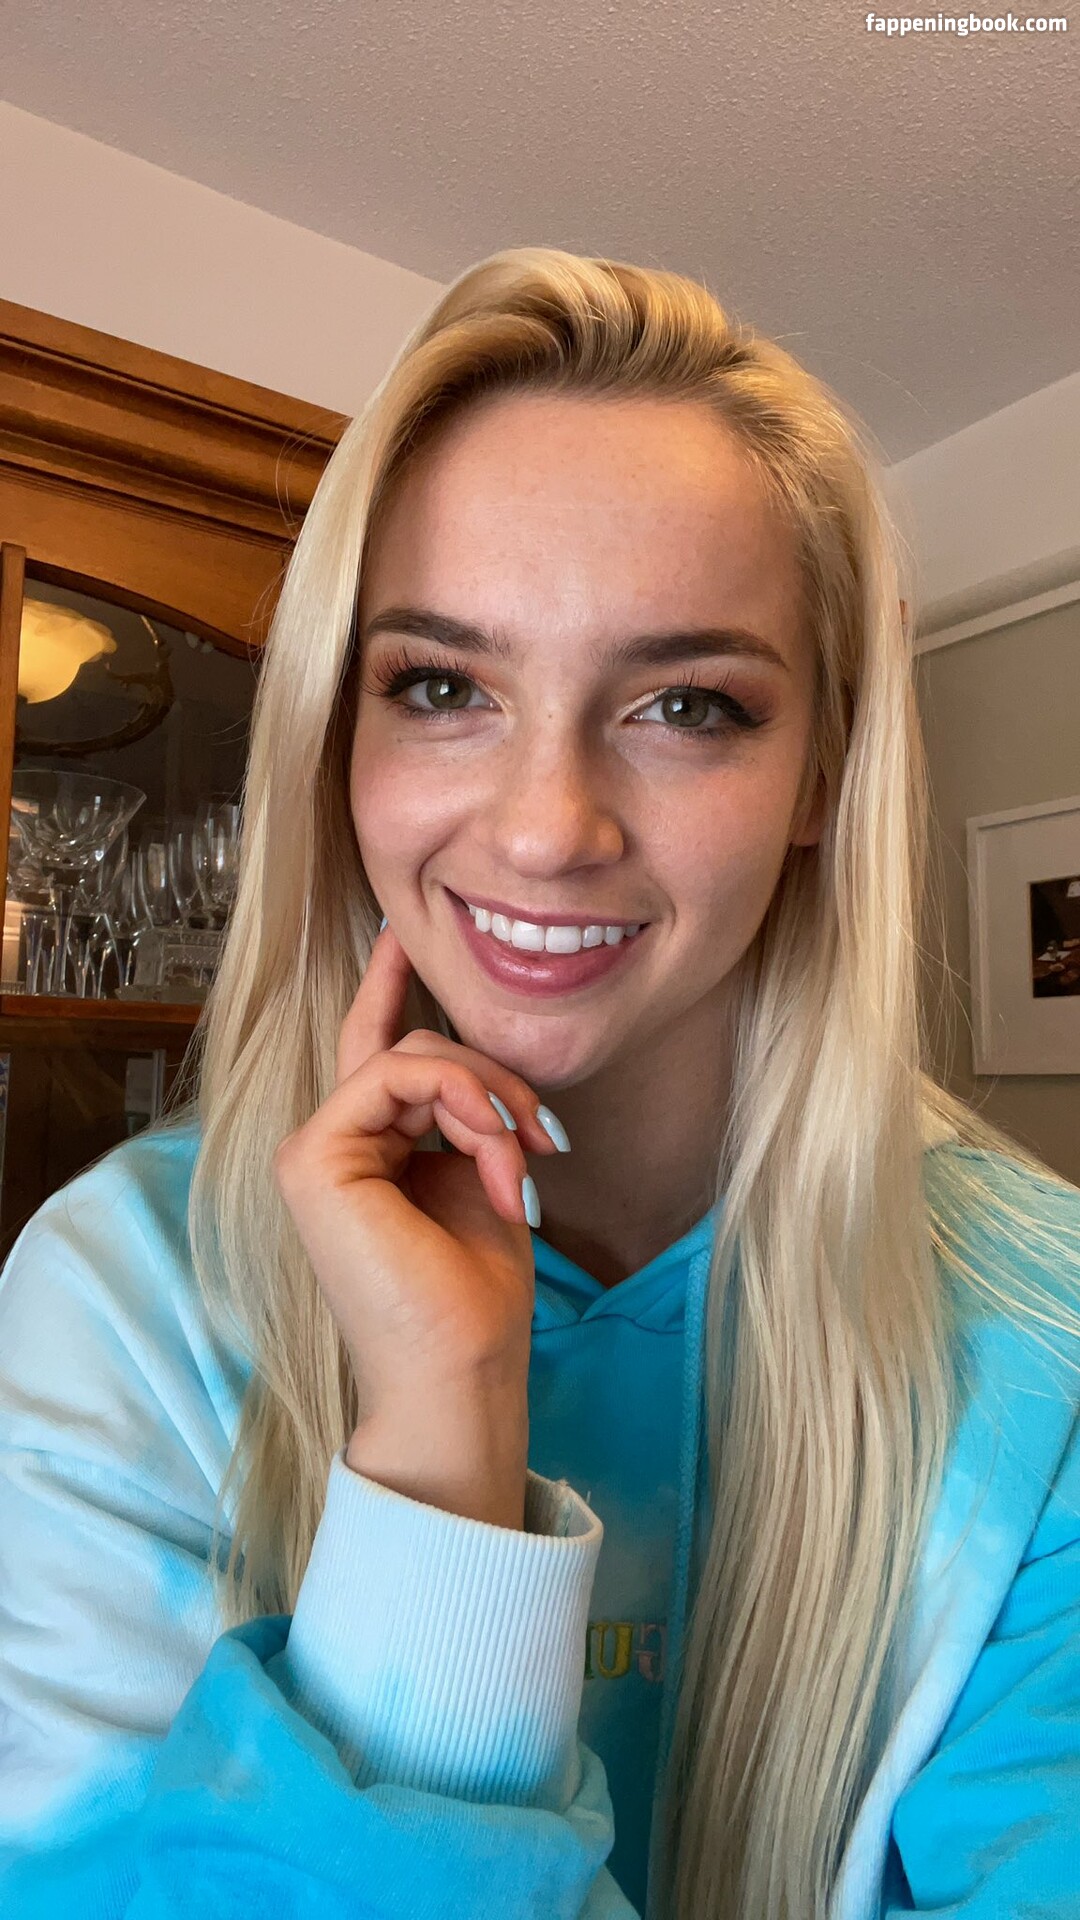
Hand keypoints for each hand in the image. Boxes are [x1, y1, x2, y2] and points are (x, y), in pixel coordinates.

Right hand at [271, 921, 563, 1523]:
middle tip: (547, 1139)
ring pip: (414, 1056)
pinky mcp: (314, 1157)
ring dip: (492, 1102)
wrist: (460, 1372)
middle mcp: (332, 1144)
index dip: (386, 983)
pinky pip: (398, 1079)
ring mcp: (314, 1150)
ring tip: (523, 1168)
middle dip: (495, 1078)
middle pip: (414, 1048)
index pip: (376, 1048)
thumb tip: (483, 1069)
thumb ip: (468, 1116)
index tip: (402, 930)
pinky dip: (467, 1109)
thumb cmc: (477, 1297)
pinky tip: (496, 1163)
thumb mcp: (484, 1178)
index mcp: (369, 1151)